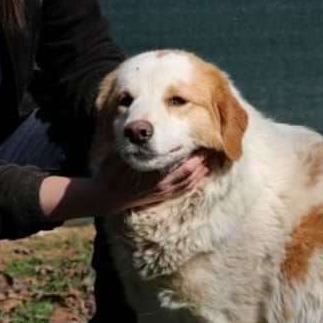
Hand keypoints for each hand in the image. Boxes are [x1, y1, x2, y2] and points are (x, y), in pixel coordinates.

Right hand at [39, 149, 217, 221]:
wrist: (106, 197)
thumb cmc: (112, 171)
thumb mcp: (122, 152)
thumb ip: (135, 141)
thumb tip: (143, 125)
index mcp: (155, 173)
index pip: (182, 160)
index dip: (196, 149)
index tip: (205, 135)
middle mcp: (163, 184)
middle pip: (192, 170)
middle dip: (205, 157)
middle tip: (216, 142)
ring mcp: (165, 192)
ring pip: (192, 180)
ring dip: (205, 168)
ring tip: (215, 154)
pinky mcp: (164, 197)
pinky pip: (186, 188)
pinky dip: (198, 179)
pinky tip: (204, 170)